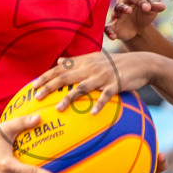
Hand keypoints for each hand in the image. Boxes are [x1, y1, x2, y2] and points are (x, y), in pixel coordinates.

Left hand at [31, 51, 154, 114]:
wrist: (141, 63)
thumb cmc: (115, 64)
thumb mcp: (94, 58)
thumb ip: (76, 61)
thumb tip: (59, 61)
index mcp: (84, 62)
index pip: (60, 68)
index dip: (45, 76)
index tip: (32, 86)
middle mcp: (90, 67)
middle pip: (66, 76)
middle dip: (50, 86)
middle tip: (37, 97)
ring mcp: (103, 76)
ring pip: (82, 87)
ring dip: (69, 98)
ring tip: (58, 109)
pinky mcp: (115, 84)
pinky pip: (105, 96)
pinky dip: (98, 104)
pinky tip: (92, 114)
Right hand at [105, 0, 166, 42]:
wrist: (138, 29)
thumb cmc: (144, 13)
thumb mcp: (152, 9)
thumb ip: (156, 6)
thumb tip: (162, 7)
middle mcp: (124, 0)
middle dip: (138, 1)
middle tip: (147, 8)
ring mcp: (117, 12)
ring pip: (118, 7)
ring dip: (123, 8)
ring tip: (129, 11)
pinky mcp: (113, 24)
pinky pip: (108, 27)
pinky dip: (109, 31)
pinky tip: (113, 37)